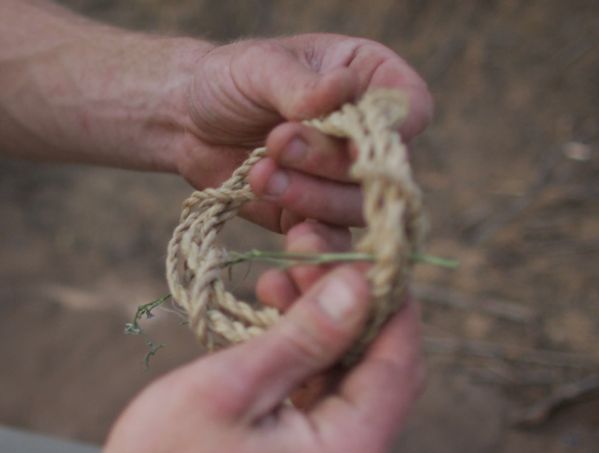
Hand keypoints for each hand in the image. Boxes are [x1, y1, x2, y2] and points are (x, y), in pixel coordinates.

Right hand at [7, 224, 422, 452]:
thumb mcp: (229, 387)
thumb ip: (304, 336)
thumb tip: (360, 286)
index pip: (398, 365)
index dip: (388, 300)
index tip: (363, 248)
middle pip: (378, 378)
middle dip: (347, 310)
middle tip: (306, 254)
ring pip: (350, 395)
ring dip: (322, 338)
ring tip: (279, 281)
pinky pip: (326, 421)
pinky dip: (306, 375)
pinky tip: (274, 334)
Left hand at [173, 34, 432, 232]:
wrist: (187, 122)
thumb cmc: (231, 80)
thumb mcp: (261, 67)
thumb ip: (301, 85)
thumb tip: (343, 88)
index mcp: (371, 80)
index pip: (410, 109)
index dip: (392, 127)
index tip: (349, 128)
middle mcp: (368, 135)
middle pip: (381, 165)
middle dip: (328, 159)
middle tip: (277, 141)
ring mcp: (345, 181)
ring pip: (356, 207)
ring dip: (310, 195)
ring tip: (260, 172)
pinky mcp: (315, 216)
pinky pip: (328, 239)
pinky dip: (304, 234)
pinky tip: (270, 205)